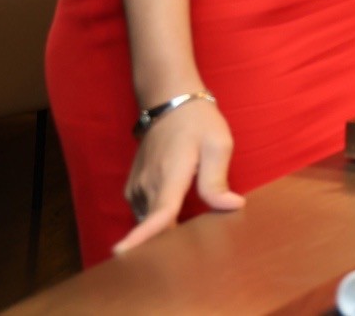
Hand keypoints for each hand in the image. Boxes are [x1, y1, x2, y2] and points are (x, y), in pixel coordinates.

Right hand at [114, 96, 243, 253]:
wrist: (170, 103)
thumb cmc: (199, 123)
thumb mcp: (218, 145)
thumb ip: (217, 180)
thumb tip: (231, 206)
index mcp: (170, 175)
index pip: (159, 212)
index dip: (145, 235)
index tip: (123, 252)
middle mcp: (148, 184)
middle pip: (155, 224)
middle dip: (170, 240)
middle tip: (196, 240)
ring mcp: (137, 187)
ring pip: (149, 220)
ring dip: (164, 226)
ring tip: (189, 224)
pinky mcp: (133, 188)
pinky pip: (145, 212)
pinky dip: (157, 217)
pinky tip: (175, 213)